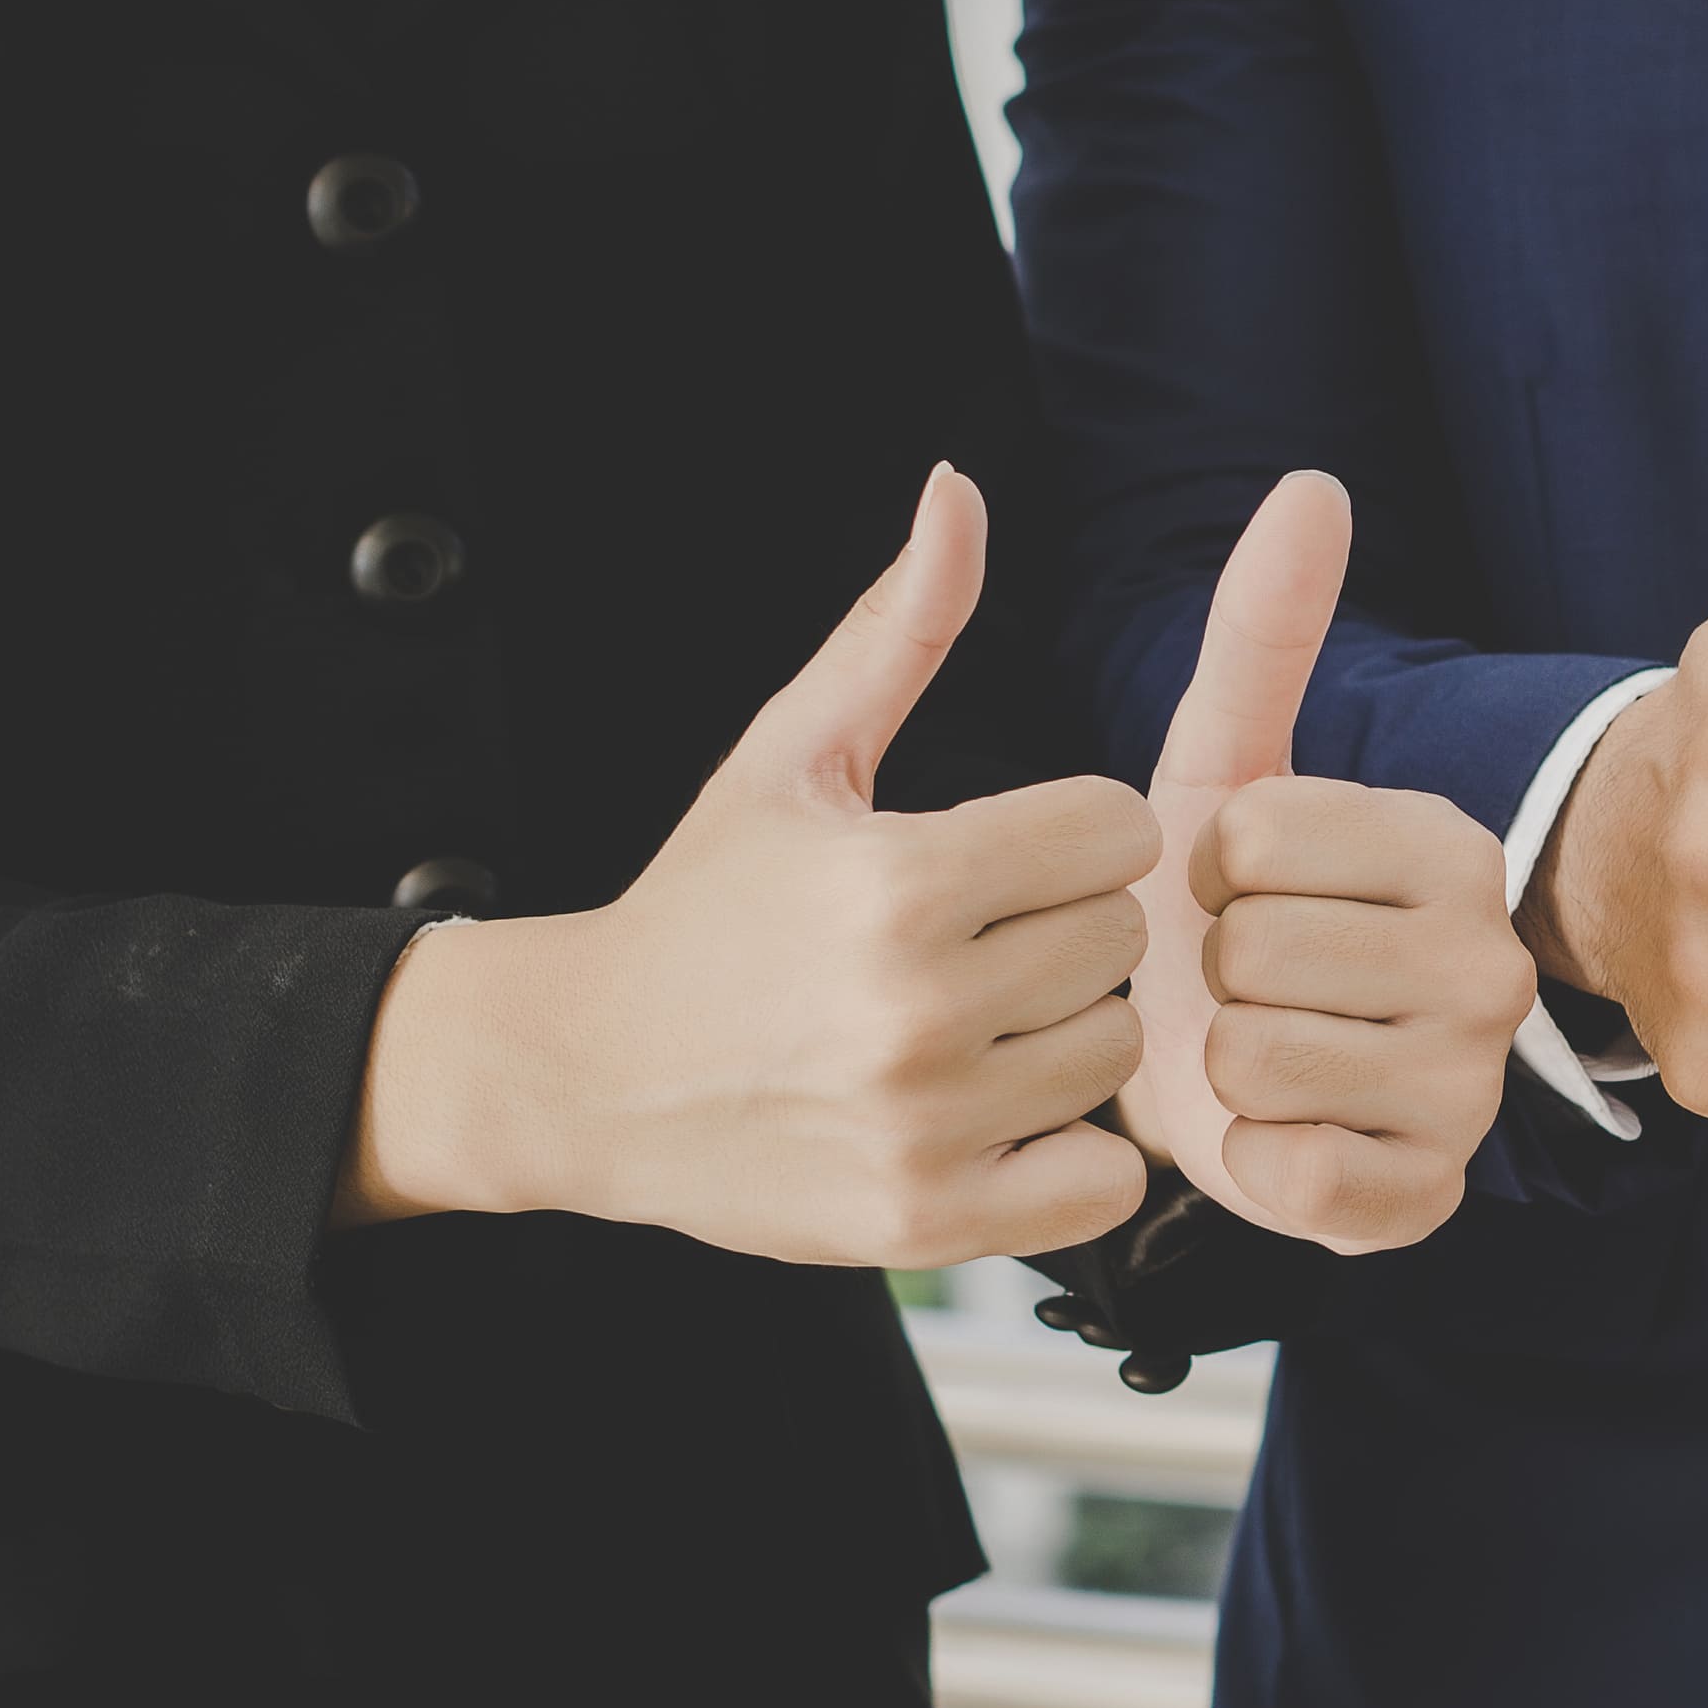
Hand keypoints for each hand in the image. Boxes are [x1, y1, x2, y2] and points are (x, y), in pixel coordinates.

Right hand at [340, 466, 1159, 1264]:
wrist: (584, 1076)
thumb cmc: (705, 903)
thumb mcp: (790, 754)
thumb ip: (897, 629)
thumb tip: (958, 487)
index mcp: (901, 879)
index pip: (1117, 829)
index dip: (1074, 832)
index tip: (1011, 852)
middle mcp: (918, 1006)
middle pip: (1124, 940)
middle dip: (1069, 930)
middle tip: (983, 945)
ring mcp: (927, 1122)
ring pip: (1115, 1053)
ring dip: (1066, 1037)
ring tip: (976, 1024)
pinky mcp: (929, 1220)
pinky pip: (1102, 1182)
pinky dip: (1069, 1155)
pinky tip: (995, 1113)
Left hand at [1125, 473, 1540, 1252]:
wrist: (1223, 1085)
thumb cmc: (1226, 918)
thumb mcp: (1226, 768)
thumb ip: (1267, 630)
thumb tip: (1312, 482)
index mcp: (1453, 845)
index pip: (1258, 834)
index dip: (1208, 866)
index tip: (1241, 888)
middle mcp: (1490, 963)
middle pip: (1254, 950)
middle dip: (1213, 971)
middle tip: (1248, 984)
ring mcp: (1470, 1090)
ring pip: (1256, 1059)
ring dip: (1220, 1067)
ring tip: (1259, 1057)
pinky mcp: (1422, 1199)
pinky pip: (1289, 1171)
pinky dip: (1251, 1159)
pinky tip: (1278, 1137)